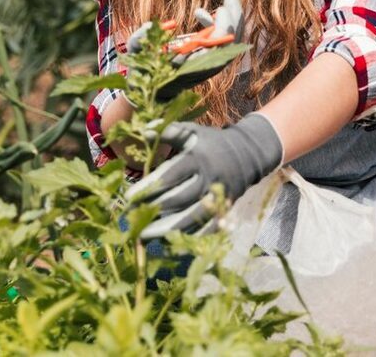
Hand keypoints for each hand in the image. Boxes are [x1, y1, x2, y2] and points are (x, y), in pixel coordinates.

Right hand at [127, 0, 243, 101]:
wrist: (146, 92)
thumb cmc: (140, 69)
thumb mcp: (135, 53)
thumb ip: (140, 39)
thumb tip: (164, 25)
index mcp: (187, 68)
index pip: (216, 51)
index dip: (224, 30)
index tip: (221, 10)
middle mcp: (201, 70)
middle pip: (230, 48)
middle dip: (234, 22)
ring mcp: (206, 68)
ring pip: (230, 48)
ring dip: (233, 23)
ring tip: (228, 1)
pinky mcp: (206, 63)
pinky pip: (223, 46)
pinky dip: (221, 28)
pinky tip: (206, 15)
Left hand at [128, 112, 281, 238]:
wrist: (247, 155)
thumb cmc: (210, 143)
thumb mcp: (192, 132)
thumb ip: (169, 132)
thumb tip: (143, 131)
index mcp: (197, 158)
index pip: (171, 175)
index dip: (149, 186)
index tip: (128, 196)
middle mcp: (208, 179)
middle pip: (179, 199)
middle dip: (154, 209)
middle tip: (131, 218)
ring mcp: (218, 197)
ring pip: (191, 218)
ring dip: (166, 229)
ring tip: (144, 237)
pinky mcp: (224, 210)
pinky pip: (207, 229)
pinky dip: (189, 238)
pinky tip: (170, 244)